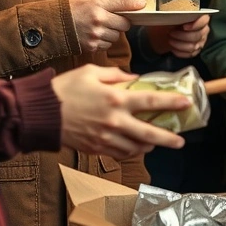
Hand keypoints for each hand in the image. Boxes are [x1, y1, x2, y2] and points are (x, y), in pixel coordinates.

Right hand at [51, 64, 189, 158]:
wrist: (40, 113)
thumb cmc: (65, 88)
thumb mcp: (91, 72)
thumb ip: (116, 75)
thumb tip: (134, 79)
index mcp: (116, 98)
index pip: (151, 101)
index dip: (171, 102)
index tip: (186, 103)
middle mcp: (114, 121)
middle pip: (149, 134)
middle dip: (168, 138)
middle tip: (181, 142)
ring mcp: (105, 138)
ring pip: (134, 148)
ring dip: (148, 147)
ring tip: (155, 144)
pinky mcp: (95, 148)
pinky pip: (118, 154)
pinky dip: (129, 152)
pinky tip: (133, 148)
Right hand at [68, 0, 140, 52]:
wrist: (56, 25)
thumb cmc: (75, 9)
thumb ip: (116, 2)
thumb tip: (140, 3)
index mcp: (98, 6)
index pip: (124, 6)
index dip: (133, 8)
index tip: (142, 7)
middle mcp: (98, 21)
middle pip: (124, 25)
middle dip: (120, 23)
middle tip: (111, 20)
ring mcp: (95, 35)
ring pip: (116, 37)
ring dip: (112, 33)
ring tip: (100, 28)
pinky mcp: (92, 46)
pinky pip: (107, 45)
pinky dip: (104, 42)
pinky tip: (94, 35)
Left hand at [145, 15, 209, 57]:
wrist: (167, 31)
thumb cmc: (172, 20)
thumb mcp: (173, 13)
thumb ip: (177, 12)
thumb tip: (173, 13)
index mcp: (201, 18)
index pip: (205, 20)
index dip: (196, 24)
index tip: (184, 26)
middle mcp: (203, 30)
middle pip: (197, 35)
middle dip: (182, 36)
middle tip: (171, 33)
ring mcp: (201, 42)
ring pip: (193, 46)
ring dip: (179, 44)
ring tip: (170, 40)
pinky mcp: (196, 51)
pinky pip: (190, 54)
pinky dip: (180, 52)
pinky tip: (173, 48)